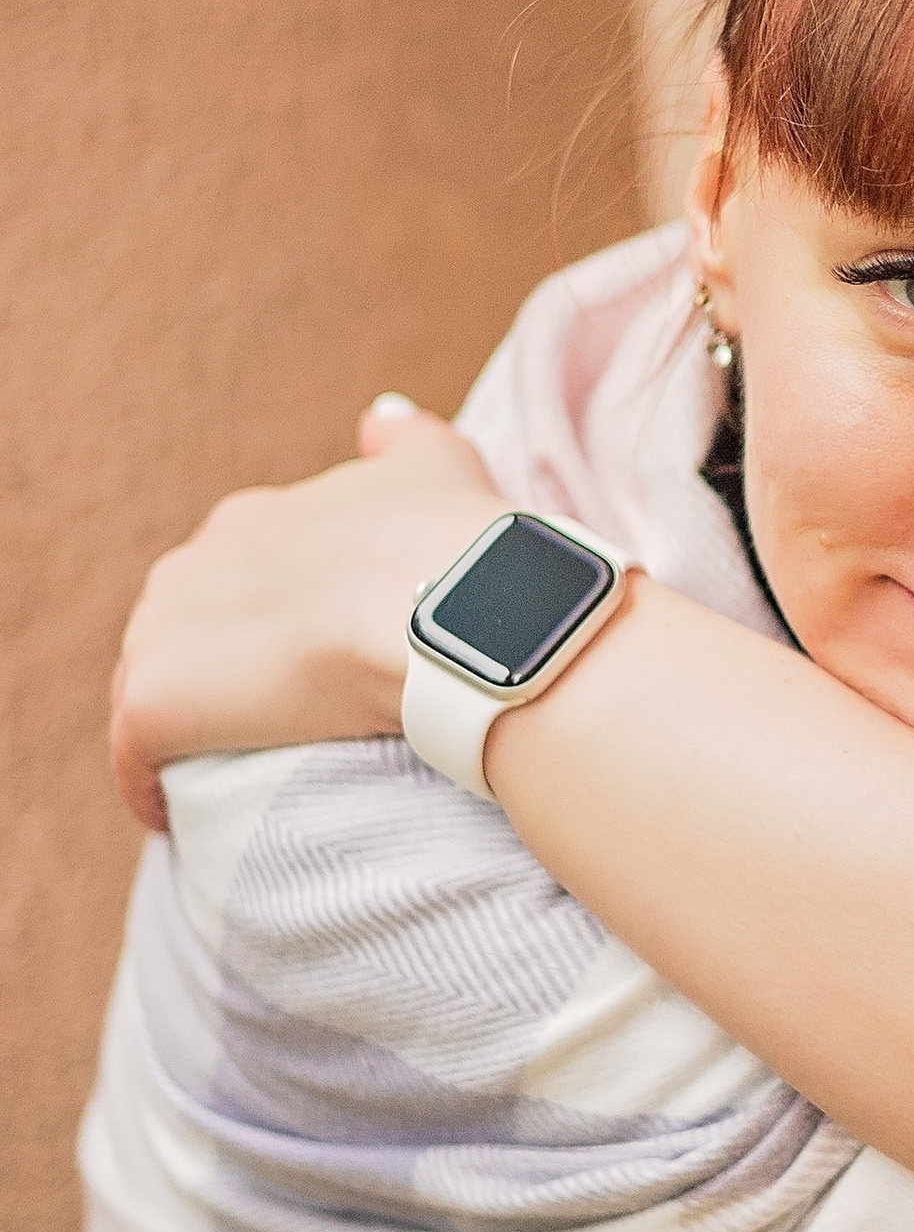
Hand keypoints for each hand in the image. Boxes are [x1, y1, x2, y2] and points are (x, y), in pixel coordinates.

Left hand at [109, 399, 505, 831]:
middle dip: (210, 670)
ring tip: (219, 772)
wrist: (461, 613)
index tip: (300, 661)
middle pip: (181, 628)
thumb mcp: (441, 465)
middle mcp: (198, 562)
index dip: (264, 621)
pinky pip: (132, 757)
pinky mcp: (157, 701)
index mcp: (257, 520)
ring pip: (151, 687)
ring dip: (181, 727)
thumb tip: (382, 418)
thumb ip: (405, 440)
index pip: (235, 575)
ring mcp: (168, 630)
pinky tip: (174, 813)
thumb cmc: (463, 548)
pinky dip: (147, 785)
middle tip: (263, 723)